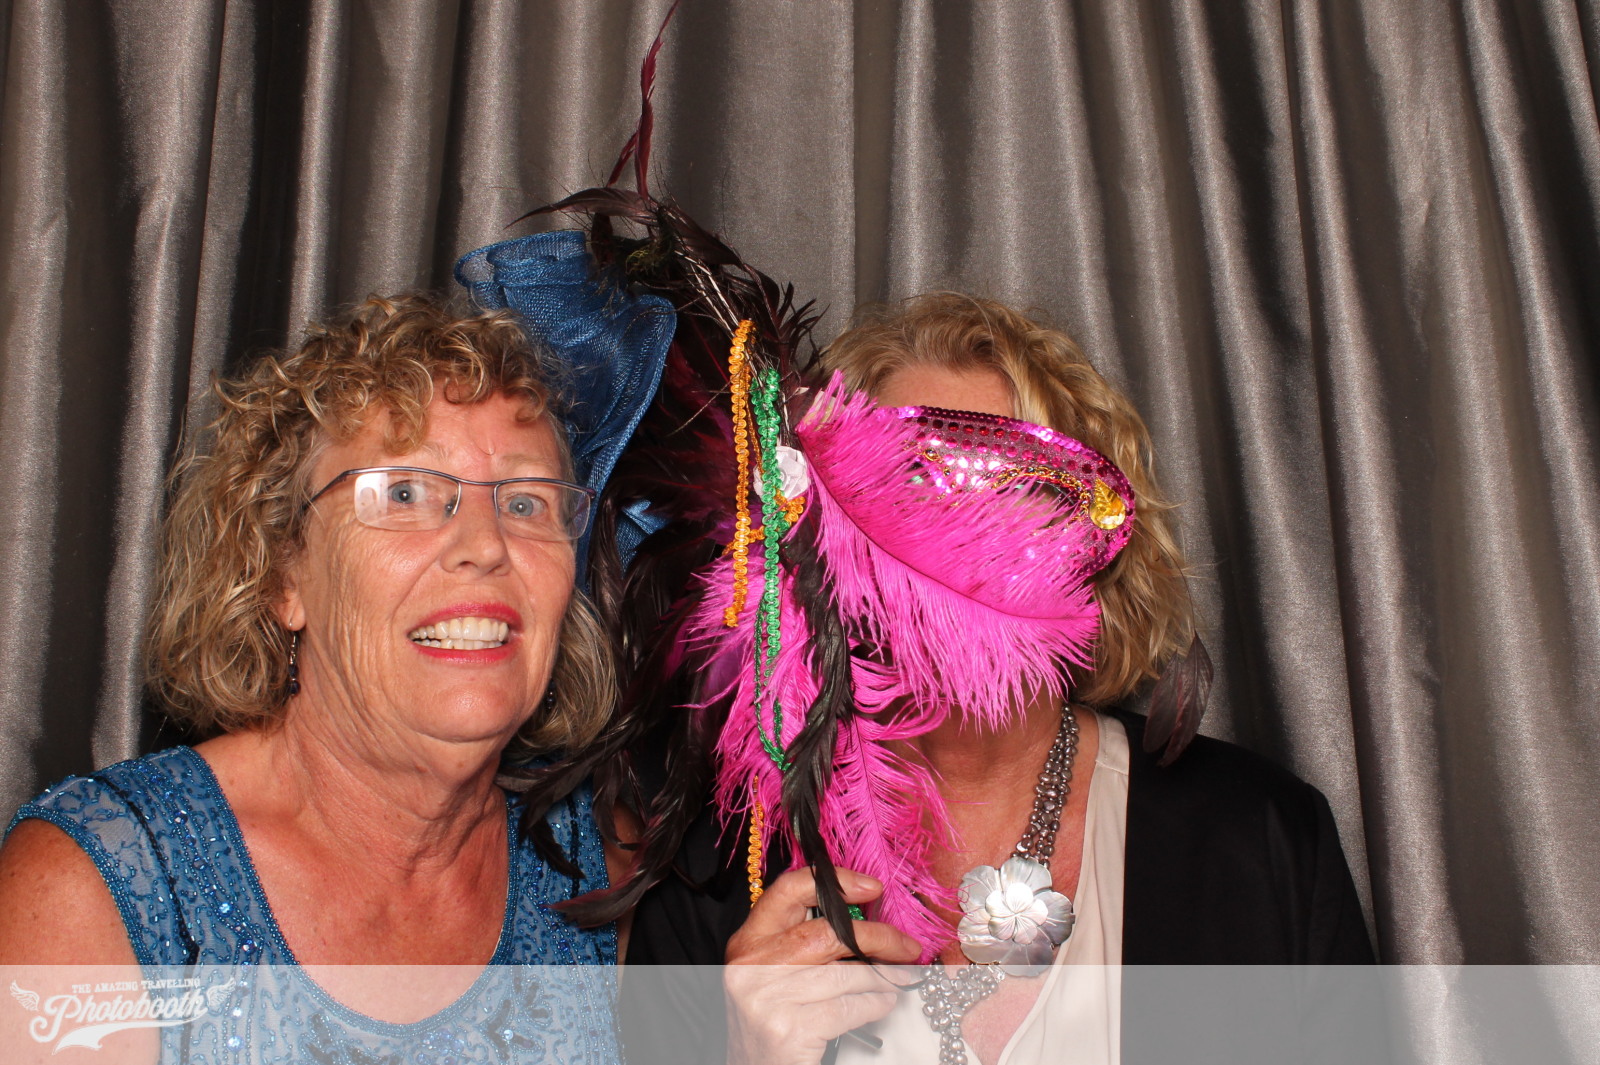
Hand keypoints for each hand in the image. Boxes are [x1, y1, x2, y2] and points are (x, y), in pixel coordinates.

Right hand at [723, 867, 921, 1064]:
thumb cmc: (773, 1026)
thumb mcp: (775, 976)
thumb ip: (805, 944)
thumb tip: (863, 921)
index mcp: (748, 942)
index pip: (788, 890)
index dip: (835, 882)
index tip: (871, 887)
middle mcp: (751, 965)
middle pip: (827, 933)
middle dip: (876, 937)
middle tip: (905, 945)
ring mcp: (768, 998)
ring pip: (845, 974)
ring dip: (882, 978)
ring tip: (898, 980)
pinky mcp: (789, 1028)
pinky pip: (849, 1006)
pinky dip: (874, 1004)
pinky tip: (882, 1004)